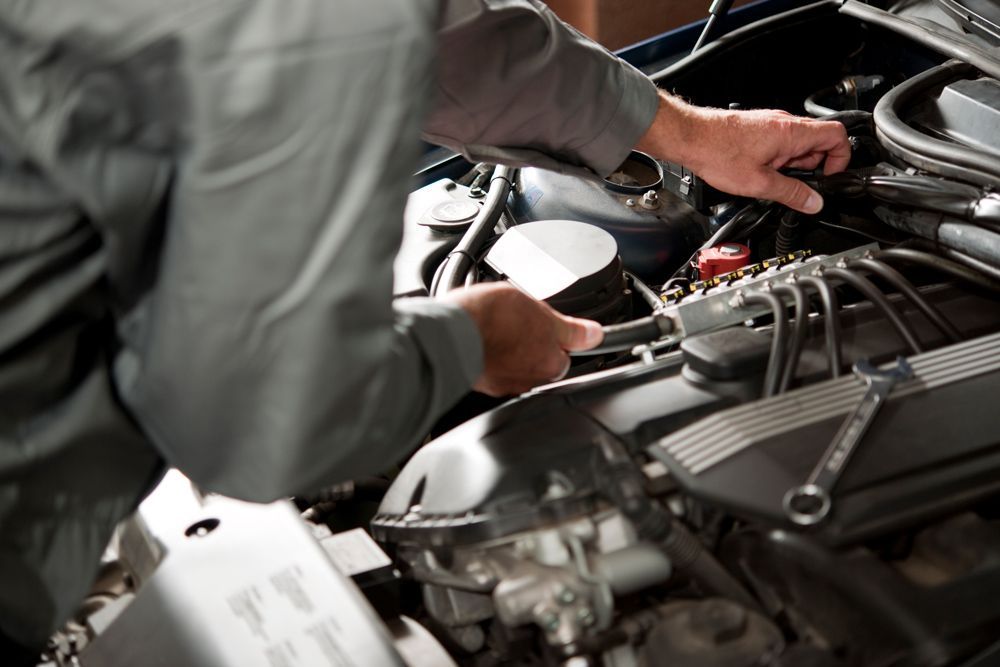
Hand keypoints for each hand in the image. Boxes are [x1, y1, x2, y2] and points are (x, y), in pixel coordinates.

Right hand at [443, 283, 603, 395]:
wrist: (450, 333)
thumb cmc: (493, 320)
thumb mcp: (540, 312)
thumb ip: (570, 329)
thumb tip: (594, 335)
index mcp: (550, 365)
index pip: (563, 355)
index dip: (554, 336)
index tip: (544, 325)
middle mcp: (529, 381)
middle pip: (537, 361)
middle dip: (530, 344)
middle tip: (517, 321)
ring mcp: (502, 383)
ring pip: (513, 364)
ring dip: (508, 348)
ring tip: (495, 326)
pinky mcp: (479, 381)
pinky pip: (490, 366)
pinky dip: (488, 353)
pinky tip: (480, 337)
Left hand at [637, 92, 850, 213]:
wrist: (690, 138)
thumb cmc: (718, 153)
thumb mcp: (759, 183)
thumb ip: (791, 193)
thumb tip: (814, 202)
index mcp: (792, 132)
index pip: (838, 136)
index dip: (840, 159)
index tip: (827, 178)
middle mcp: (785, 123)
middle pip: (818, 143)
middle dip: (811, 167)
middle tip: (791, 184)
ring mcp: (772, 124)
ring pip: (798, 145)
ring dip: (792, 165)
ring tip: (769, 178)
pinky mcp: (759, 129)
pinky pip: (780, 143)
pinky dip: (778, 159)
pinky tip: (758, 171)